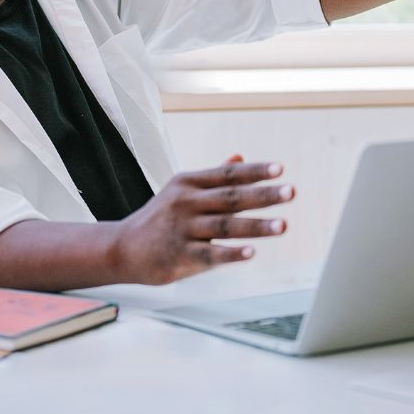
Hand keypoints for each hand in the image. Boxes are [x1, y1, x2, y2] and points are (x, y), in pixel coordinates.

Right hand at [112, 157, 292, 284]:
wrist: (122, 248)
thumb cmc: (160, 219)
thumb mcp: (182, 190)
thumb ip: (213, 177)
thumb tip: (240, 157)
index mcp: (188, 183)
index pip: (228, 175)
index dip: (255, 172)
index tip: (280, 169)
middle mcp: (186, 202)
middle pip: (230, 197)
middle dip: (264, 195)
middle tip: (291, 191)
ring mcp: (182, 229)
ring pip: (225, 226)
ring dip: (256, 226)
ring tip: (283, 225)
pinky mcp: (179, 255)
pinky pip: (209, 254)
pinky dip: (231, 253)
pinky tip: (251, 253)